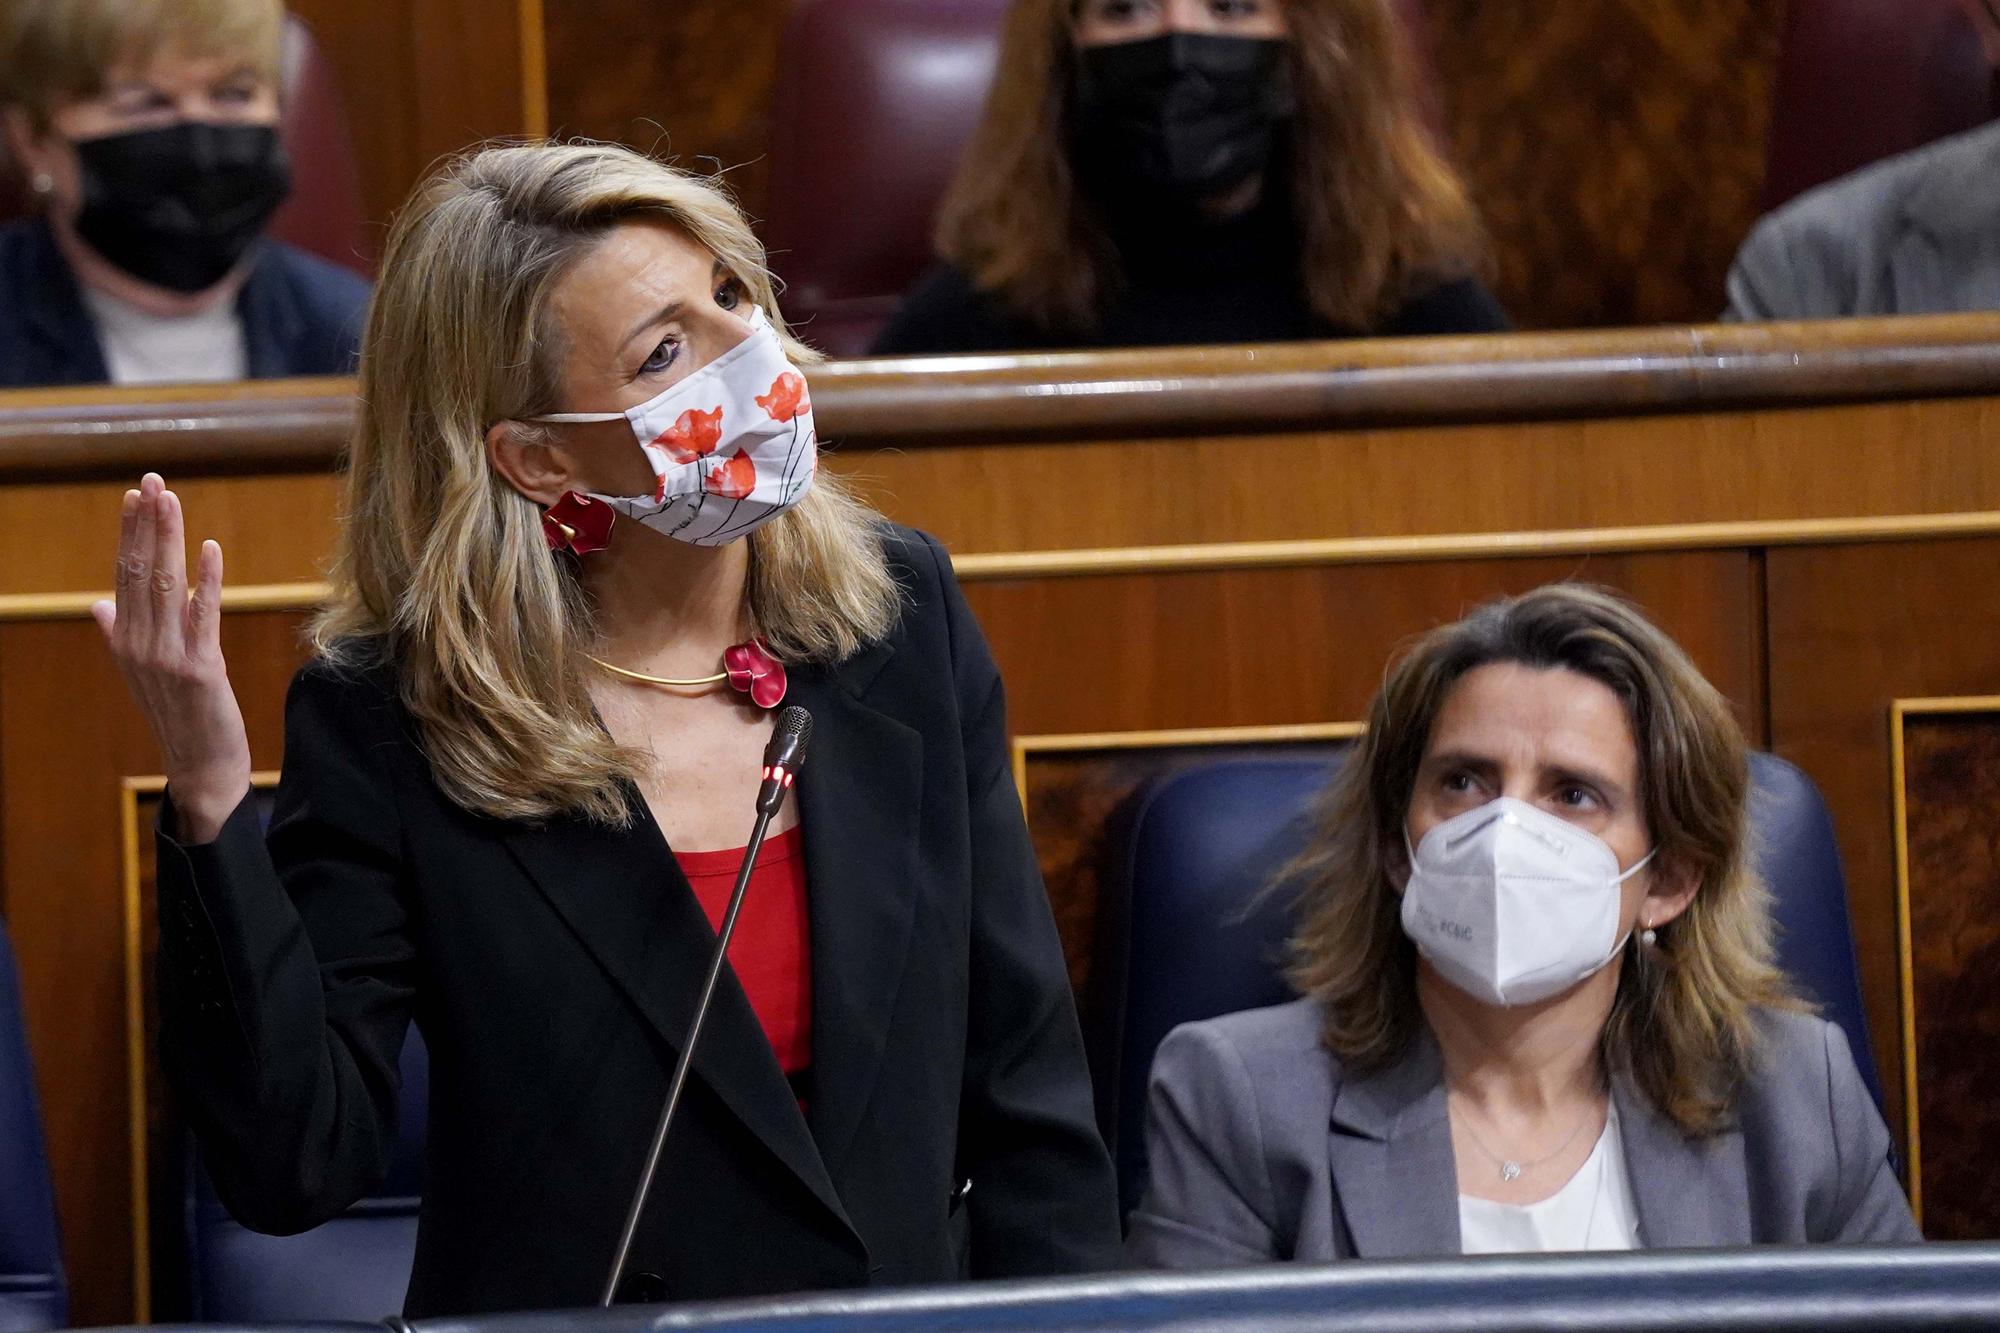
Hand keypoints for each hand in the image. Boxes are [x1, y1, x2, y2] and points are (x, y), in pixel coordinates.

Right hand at [92, 474, 252, 843]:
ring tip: (172, 501)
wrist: (201, 767)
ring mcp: (167, 657)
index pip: (125, 575)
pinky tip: (210, 549)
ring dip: (170, 540)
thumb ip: (121, 635)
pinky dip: (207, 581)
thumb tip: (99, 604)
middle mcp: (139, 645)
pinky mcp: (201, 669)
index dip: (131, 534)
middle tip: (153, 481)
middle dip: (147, 525)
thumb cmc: (178, 716)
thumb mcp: (142, 674)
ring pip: (167, 586)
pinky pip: (203, 617)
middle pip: (141, 572)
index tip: (136, 496)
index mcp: (125, 641)